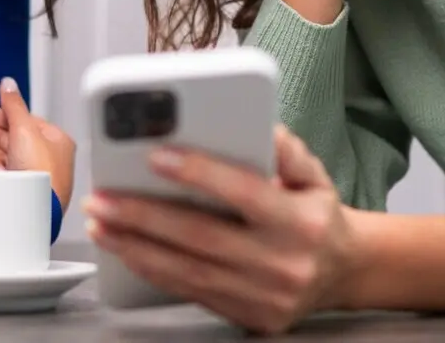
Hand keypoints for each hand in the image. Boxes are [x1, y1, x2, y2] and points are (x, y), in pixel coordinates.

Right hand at [0, 77, 76, 209]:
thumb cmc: (42, 175)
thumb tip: (7, 84)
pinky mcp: (20, 191)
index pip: (14, 118)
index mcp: (52, 137)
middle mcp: (44, 154)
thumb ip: (13, 105)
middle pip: (4, 137)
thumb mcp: (25, 130)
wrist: (38, 213)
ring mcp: (32, 174)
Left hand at [84, 125, 349, 335]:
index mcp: (302, 222)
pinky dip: (152, 269)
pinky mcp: (249, 318)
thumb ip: (286, 148)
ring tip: (100, 222)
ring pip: (187, 271)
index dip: (199, 173)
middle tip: (103, 197)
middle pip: (201, 237)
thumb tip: (258, 126)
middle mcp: (283, 263)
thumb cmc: (316, 214)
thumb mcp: (314, 173)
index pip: (244, 194)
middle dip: (143, 216)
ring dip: (135, 246)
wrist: (344, 273)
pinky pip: (190, 292)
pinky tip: (125, 249)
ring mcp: (264, 297)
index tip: (155, 155)